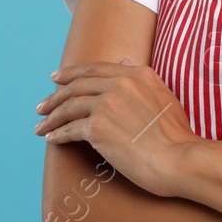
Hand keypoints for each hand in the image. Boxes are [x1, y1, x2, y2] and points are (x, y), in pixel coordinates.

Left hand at [33, 58, 197, 196]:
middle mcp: (119, 84)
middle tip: (41, 106)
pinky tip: (52, 139)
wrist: (180, 160)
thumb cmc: (177, 136)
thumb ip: (142, 78)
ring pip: (69, 106)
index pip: (95, 69)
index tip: (56, 78)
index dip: (72, 73)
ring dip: (51, 117)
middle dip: (55, 96)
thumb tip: (124, 61)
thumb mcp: (164, 96)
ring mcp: (107, 105)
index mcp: (137, 74)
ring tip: (41, 126)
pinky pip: (70, 129)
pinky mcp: (97, 128)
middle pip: (76, 86)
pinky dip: (58, 134)